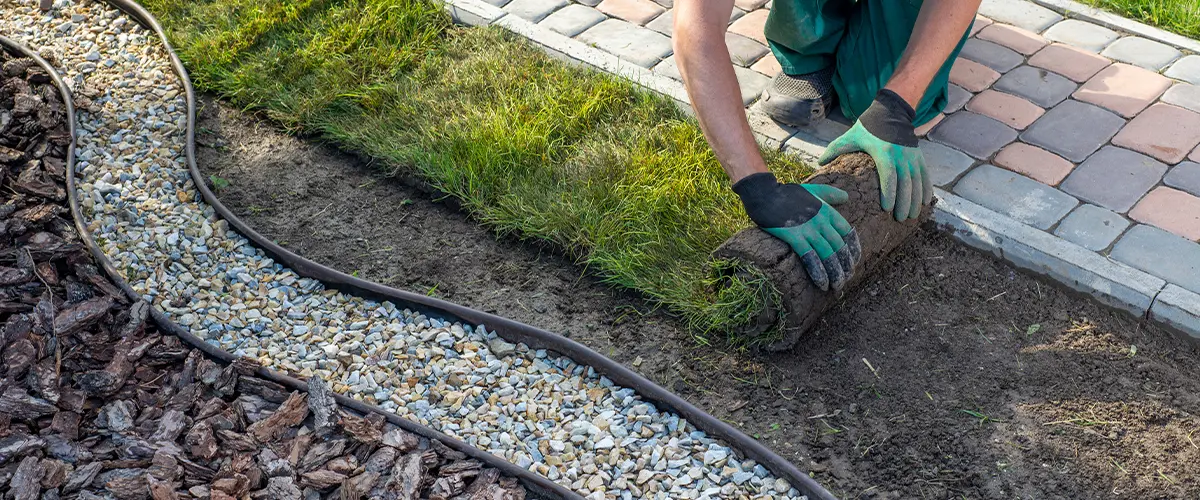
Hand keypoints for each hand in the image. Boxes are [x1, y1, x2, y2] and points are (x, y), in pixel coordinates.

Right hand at [733, 173, 861, 290]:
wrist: (765, 194)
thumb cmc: (787, 193)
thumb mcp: (813, 190)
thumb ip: (830, 194)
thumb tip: (846, 197)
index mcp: (827, 211)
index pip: (848, 233)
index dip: (853, 250)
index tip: (853, 262)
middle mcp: (821, 221)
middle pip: (839, 247)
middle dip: (845, 266)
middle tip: (846, 279)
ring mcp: (808, 229)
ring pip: (827, 255)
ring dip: (834, 273)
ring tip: (836, 286)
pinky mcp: (794, 236)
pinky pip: (810, 257)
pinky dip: (818, 272)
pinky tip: (821, 283)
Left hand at [818, 89, 931, 221]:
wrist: (891, 112)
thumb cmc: (868, 127)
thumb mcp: (850, 136)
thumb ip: (835, 150)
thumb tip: (819, 163)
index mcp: (884, 152)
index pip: (889, 176)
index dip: (889, 193)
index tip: (887, 209)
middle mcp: (901, 155)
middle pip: (905, 183)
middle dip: (904, 202)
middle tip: (900, 219)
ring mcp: (912, 156)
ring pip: (917, 181)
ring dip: (916, 200)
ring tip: (912, 216)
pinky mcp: (919, 157)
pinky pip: (925, 175)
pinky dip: (926, 189)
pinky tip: (925, 202)